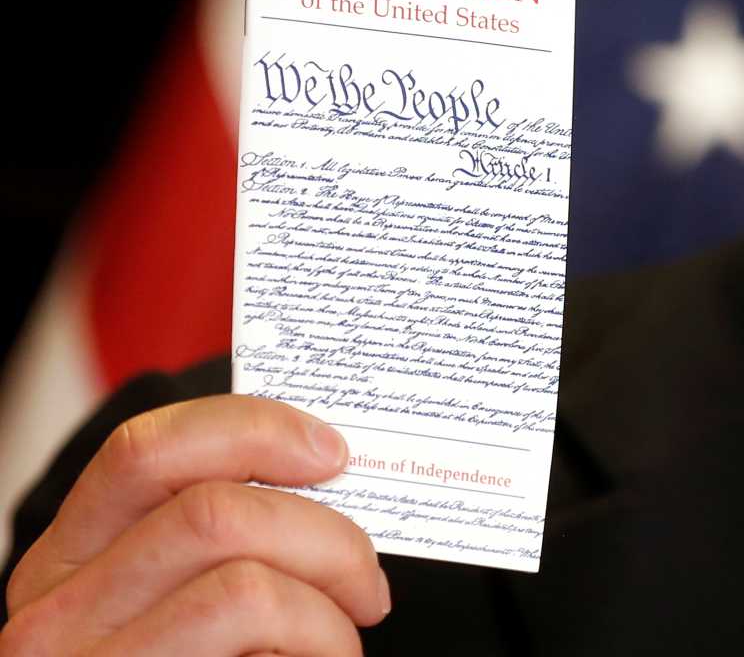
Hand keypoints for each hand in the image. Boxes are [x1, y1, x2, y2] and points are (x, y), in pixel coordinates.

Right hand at [1, 395, 388, 654]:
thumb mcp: (179, 593)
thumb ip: (222, 532)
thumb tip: (322, 464)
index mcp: (66, 559)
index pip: (146, 449)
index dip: (254, 430)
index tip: (334, 452)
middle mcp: (51, 615)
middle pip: (213, 512)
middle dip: (326, 533)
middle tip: (368, 578)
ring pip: (242, 578)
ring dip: (330, 599)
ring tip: (348, 631)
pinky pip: (255, 628)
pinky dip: (321, 640)